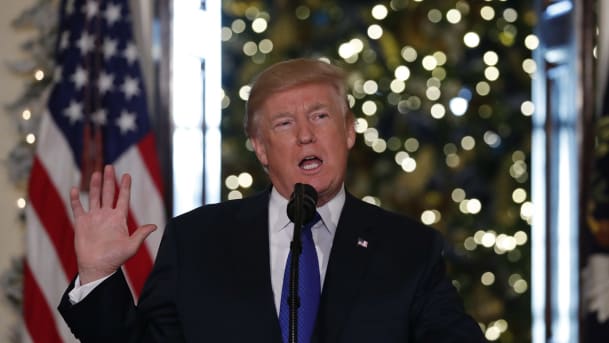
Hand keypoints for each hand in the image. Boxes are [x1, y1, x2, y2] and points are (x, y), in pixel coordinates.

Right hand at [70, 165, 156, 283]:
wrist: (97, 267)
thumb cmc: (115, 259)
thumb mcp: (131, 246)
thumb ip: (141, 234)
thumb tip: (154, 226)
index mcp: (119, 219)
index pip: (123, 198)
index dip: (125, 186)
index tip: (127, 175)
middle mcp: (106, 215)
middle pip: (108, 193)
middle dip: (109, 180)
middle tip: (110, 166)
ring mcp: (93, 218)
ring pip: (94, 197)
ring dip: (95, 185)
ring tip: (96, 172)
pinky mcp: (81, 223)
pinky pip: (78, 208)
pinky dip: (75, 199)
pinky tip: (74, 189)